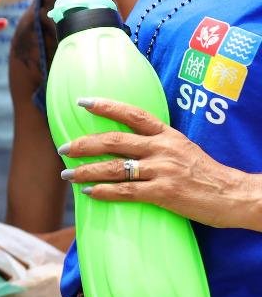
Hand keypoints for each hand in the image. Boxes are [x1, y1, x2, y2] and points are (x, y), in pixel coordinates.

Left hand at [59, 97, 261, 230]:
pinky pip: (126, 191)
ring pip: (114, 167)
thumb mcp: (182, 148)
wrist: (233, 195)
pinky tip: (89, 192)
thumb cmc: (205, 173)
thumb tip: (125, 144)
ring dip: (86, 171)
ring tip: (67, 174)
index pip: (133, 114)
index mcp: (167, 134)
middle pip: (114, 141)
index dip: (106, 106)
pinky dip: (104, 191)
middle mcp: (162, 148)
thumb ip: (156, 143)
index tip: (83, 101)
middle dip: (84, 144)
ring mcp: (163, 170)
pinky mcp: (164, 193)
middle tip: (63, 149)